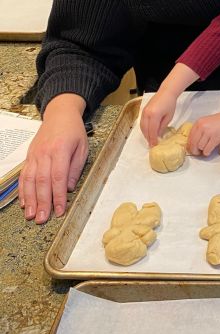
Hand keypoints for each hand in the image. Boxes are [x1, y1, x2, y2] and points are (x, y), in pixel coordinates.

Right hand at [19, 94, 87, 223]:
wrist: (59, 114)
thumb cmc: (74, 131)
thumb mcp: (83, 147)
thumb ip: (76, 168)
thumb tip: (69, 189)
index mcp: (61, 150)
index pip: (59, 177)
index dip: (58, 196)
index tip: (59, 211)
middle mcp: (45, 153)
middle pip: (42, 181)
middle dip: (42, 202)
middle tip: (42, 220)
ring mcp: (35, 155)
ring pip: (30, 180)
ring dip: (30, 200)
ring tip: (31, 216)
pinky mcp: (29, 157)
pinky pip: (24, 175)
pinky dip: (22, 190)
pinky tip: (24, 202)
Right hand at [140, 88, 177, 146]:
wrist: (166, 92)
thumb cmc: (170, 104)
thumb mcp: (168, 117)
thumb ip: (162, 127)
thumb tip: (158, 135)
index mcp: (154, 115)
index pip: (152, 130)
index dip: (153, 139)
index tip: (154, 146)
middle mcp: (147, 114)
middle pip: (145, 129)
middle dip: (148, 138)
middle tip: (151, 145)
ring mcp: (143, 112)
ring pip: (142, 126)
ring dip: (145, 134)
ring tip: (149, 139)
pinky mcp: (143, 110)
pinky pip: (141, 122)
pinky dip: (144, 128)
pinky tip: (148, 132)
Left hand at [187, 112, 219, 157]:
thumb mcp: (206, 122)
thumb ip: (199, 129)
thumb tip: (193, 142)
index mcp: (198, 123)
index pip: (190, 137)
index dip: (190, 145)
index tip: (192, 148)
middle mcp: (202, 127)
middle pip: (193, 143)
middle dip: (194, 150)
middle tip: (197, 152)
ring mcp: (208, 132)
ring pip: (200, 147)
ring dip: (202, 151)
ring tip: (205, 149)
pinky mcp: (215, 138)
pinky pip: (207, 149)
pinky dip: (207, 152)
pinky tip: (209, 151)